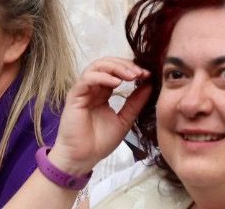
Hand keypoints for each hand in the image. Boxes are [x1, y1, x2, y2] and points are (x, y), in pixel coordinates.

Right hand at [50, 58, 152, 177]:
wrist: (82, 159)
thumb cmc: (100, 142)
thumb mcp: (124, 120)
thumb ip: (135, 102)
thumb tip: (149, 85)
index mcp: (103, 92)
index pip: (116, 71)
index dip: (132, 69)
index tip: (147, 75)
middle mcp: (92, 88)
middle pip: (107, 64)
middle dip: (126, 65)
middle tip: (141, 73)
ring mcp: (83, 91)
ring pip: (97, 66)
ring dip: (116, 67)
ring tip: (131, 76)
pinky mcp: (74, 96)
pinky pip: (87, 79)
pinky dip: (103, 77)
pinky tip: (116, 83)